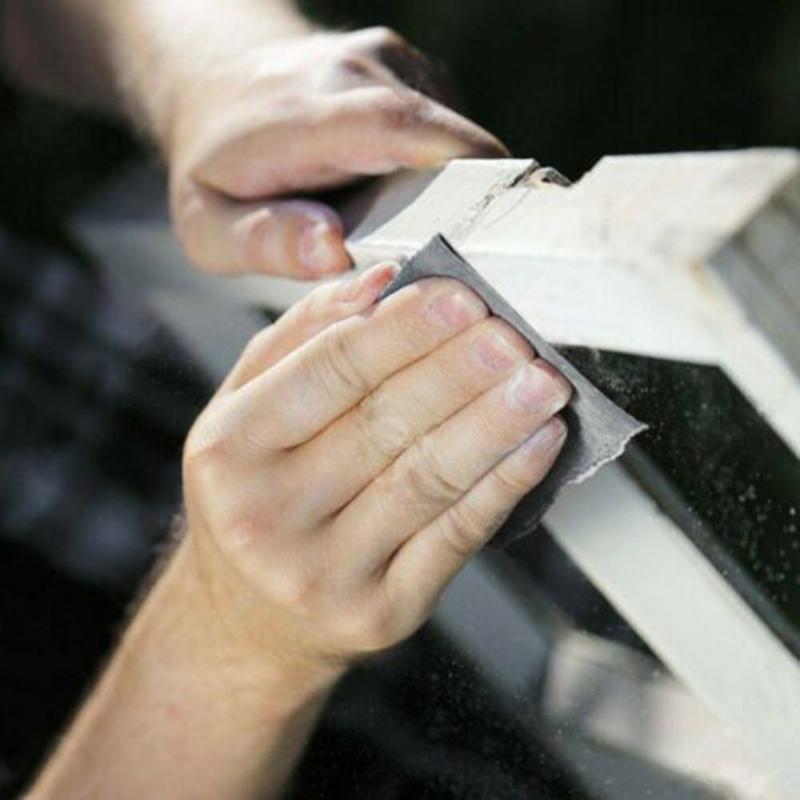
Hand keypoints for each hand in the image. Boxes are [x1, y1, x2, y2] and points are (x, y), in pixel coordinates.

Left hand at [164, 27, 506, 279]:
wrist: (218, 85)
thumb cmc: (216, 170)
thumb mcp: (207, 225)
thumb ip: (262, 241)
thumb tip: (333, 251)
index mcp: (301, 116)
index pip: (393, 125)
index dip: (457, 166)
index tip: (498, 217)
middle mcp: (354, 72)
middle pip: (444, 137)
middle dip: (470, 204)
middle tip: (464, 266)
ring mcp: (388, 61)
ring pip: (457, 137)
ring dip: (454, 191)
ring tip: (414, 228)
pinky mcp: (411, 69)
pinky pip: (452, 128)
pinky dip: (446, 170)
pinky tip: (407, 194)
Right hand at [180, 265, 570, 688]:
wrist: (249, 617)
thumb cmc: (254, 494)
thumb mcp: (248, 408)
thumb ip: (304, 337)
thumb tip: (380, 282)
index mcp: (228, 449)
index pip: (329, 370)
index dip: (404, 329)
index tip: (461, 296)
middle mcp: (266, 514)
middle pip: (384, 422)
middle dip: (459, 370)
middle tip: (511, 333)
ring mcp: (323, 571)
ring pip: (428, 478)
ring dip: (495, 422)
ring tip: (541, 381)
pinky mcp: (379, 612)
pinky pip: (455, 537)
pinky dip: (505, 484)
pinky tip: (538, 443)